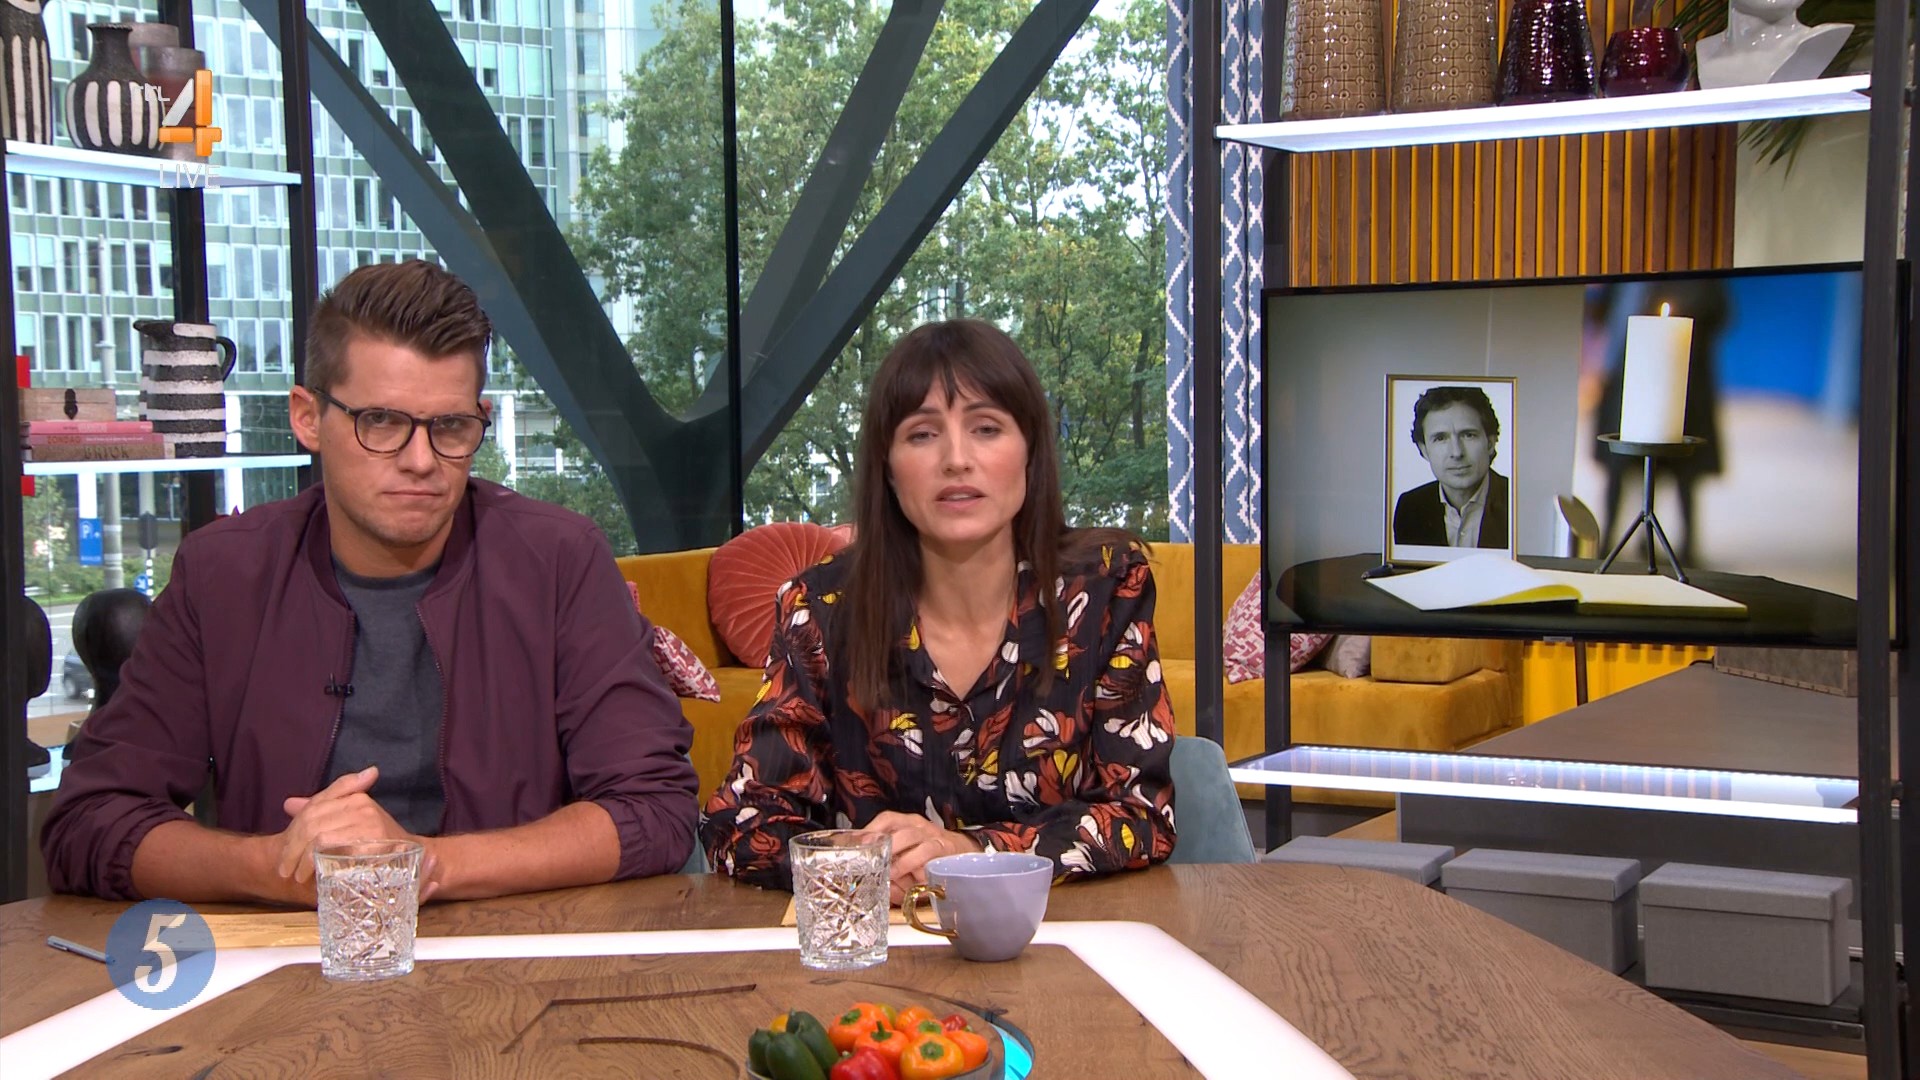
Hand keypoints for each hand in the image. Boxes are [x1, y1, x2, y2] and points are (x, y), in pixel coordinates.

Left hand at [274, 767, 440, 900]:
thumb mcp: (351, 820)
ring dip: (304, 859)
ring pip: (320, 836)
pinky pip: (337, 850)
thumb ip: (322, 809)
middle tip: (285, 870)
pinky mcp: (373, 842)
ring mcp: (369, 822)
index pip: (313, 809)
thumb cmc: (379, 841)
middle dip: (293, 849)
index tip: (284, 854)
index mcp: (355, 797)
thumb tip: (289, 803)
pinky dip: (321, 863)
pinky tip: (315, 875)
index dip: (294, 833)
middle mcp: (362, 805)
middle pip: (312, 823)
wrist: (415, 856)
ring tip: (297, 876)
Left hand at [866, 810, 981, 905]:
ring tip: (890, 872)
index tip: (858, 842)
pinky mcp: (944, 848)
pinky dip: (919, 866)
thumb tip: (872, 879)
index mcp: (907, 824)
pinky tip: (913, 877)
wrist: (962, 854)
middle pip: (898, 828)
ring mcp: (932, 836)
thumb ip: (890, 866)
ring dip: (900, 857)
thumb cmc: (928, 857)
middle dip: (883, 842)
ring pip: (912, 838)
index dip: (872, 829)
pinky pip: (929, 853)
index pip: (887, 819)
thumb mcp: (907, 857)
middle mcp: (919, 826)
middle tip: (871, 858)